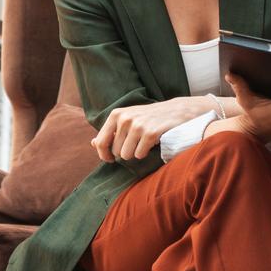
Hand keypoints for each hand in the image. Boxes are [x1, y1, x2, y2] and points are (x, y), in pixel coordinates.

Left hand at [93, 96, 222, 162]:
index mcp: (116, 115)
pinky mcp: (150, 133)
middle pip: (116, 152)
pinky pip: (139, 154)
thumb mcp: (128, 120)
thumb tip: (92, 143)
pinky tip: (152, 143)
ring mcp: (137, 125)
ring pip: (127, 155)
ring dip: (136, 153)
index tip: (110, 159)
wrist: (178, 110)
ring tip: (145, 143)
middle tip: (137, 144)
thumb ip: (110, 132)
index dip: (104, 155)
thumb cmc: (150, 117)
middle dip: (126, 152)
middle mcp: (124, 118)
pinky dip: (146, 153)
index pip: (100, 142)